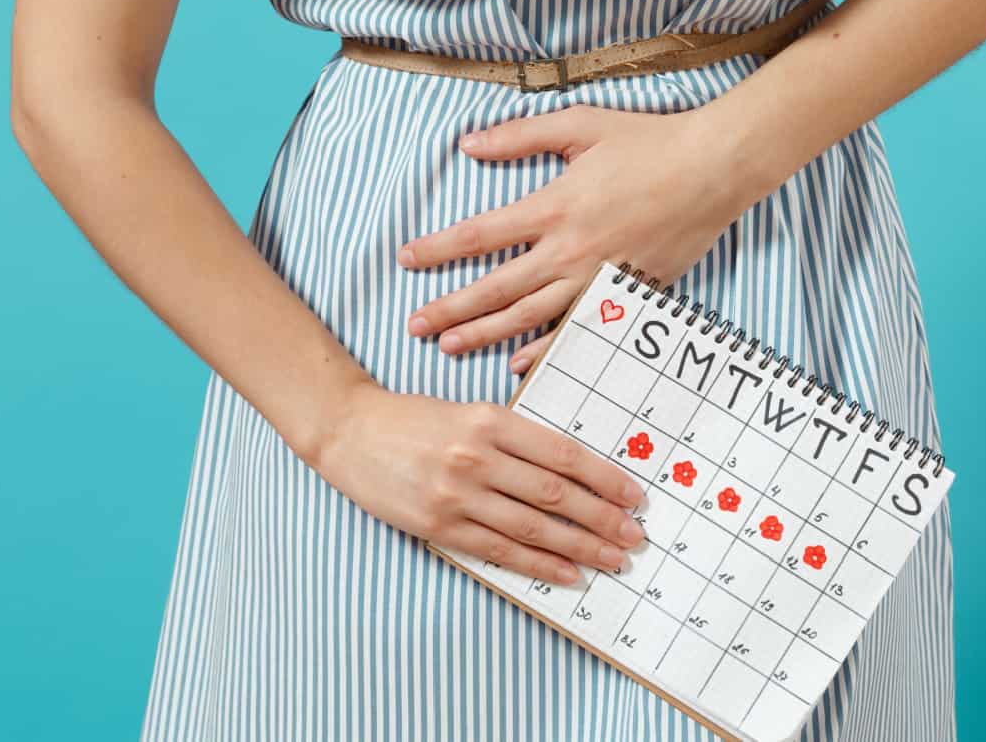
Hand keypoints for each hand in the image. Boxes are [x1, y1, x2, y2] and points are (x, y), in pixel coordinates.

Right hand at [305, 381, 648, 584]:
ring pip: (533, 527)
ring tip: (613, 558)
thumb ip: (515, 436)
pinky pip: (500, 550)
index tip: (633, 496)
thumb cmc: (415, 420)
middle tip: (635, 535)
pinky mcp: (439, 525)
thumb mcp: (469, 411)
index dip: (604, 478)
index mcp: (490, 421)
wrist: (350, 432)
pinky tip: (568, 573)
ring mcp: (457, 495)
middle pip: (555, 494)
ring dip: (580, 547)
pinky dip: (539, 564)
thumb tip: (573, 469)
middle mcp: (477, 457)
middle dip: (602, 518)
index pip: (562, 454)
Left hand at [397, 104, 748, 372]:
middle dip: (449, 308)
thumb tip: (469, 144)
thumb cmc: (648, 141)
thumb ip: (520, 136)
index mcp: (553, 205)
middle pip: (495, 288)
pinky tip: (516, 364)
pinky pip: (577, 331)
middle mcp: (569, 249)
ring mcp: (597, 278)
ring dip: (484, 334)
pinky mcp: (625, 295)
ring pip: (529, 316)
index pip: (479, 234)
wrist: (713, 169)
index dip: (437, 249)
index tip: (406, 259)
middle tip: (414, 326)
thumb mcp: (579, 124)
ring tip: (448, 346)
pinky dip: (545, 351)